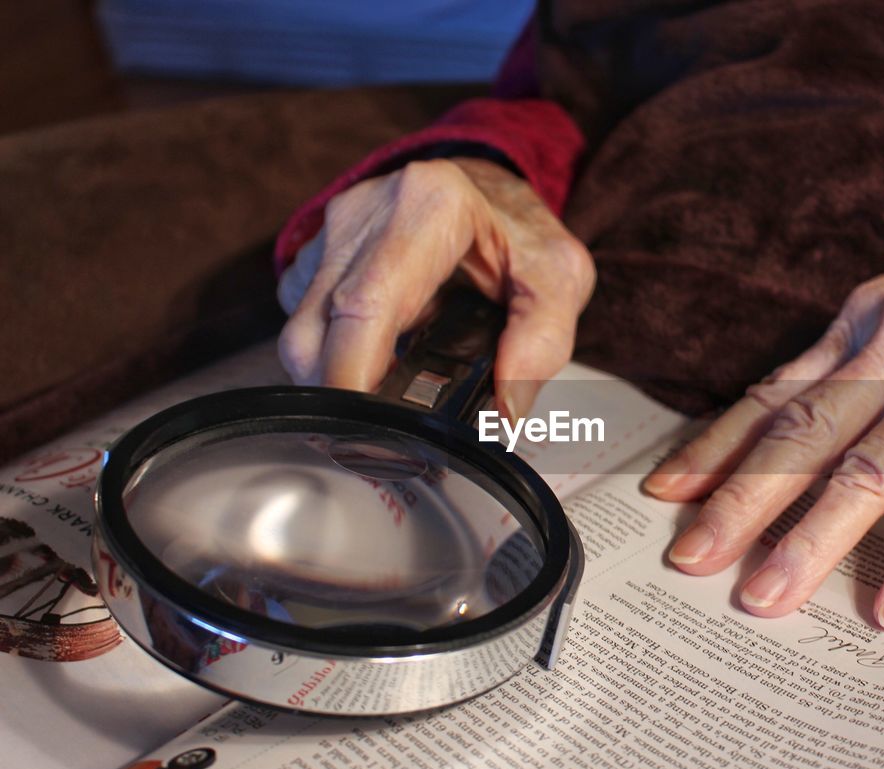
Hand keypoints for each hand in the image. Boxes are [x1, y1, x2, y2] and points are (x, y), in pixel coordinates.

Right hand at [277, 157, 594, 416]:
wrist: (491, 190)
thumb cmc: (521, 231)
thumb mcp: (560, 279)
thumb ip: (543, 342)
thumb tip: (507, 411)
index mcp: (428, 207)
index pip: (366, 304)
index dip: (352, 375)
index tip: (365, 429)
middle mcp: (366, 214)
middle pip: (316, 329)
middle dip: (340, 398)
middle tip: (382, 442)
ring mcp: (332, 233)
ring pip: (301, 332)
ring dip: (335, 381)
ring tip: (387, 404)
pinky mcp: (315, 256)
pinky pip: (304, 322)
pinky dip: (332, 358)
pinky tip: (376, 368)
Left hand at [643, 232, 883, 629]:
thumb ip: (857, 374)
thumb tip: (785, 435)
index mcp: (870, 319)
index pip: (776, 392)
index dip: (716, 446)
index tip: (664, 495)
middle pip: (804, 432)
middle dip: (739, 502)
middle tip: (689, 560)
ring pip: (870, 469)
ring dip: (811, 540)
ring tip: (765, 596)